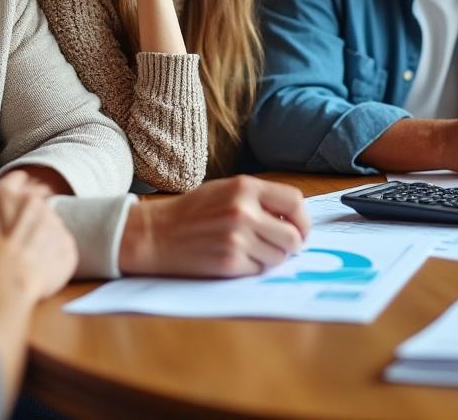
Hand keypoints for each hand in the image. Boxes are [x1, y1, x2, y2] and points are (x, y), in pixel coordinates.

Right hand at [0, 171, 77, 300]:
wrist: (2, 282)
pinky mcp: (66, 244)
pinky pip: (61, 248)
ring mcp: (53, 222)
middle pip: (39, 200)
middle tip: (22, 235)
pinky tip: (38, 270)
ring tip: (27, 259)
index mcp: (6, 195)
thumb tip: (1, 215)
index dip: (18, 189)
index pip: (17, 179)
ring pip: (52, 226)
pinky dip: (53, 257)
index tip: (19, 199)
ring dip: (43, 237)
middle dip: (33, 214)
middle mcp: (33, 202)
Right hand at [120, 176, 310, 277]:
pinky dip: (252, 268)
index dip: (302, 220)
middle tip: (279, 247)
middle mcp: (244, 211)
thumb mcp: (226, 190)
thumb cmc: (191, 212)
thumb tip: (293, 221)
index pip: (295, 202)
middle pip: (293, 237)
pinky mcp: (229, 262)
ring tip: (249, 250)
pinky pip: (259, 270)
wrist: (155, 233)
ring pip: (279, 257)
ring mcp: (237, 238)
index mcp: (245, 187)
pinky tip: (234, 258)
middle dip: (291, 246)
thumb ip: (259, 199)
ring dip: (270, 258)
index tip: (299, 230)